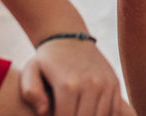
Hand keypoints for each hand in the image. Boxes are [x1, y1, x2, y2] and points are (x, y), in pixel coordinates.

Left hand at [19, 38, 133, 115]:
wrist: (69, 37)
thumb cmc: (47, 59)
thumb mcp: (31, 70)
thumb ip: (31, 92)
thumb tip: (43, 112)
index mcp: (68, 84)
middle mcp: (90, 84)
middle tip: (66, 113)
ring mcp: (105, 83)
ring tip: (77, 112)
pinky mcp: (114, 82)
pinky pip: (113, 110)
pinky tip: (90, 112)